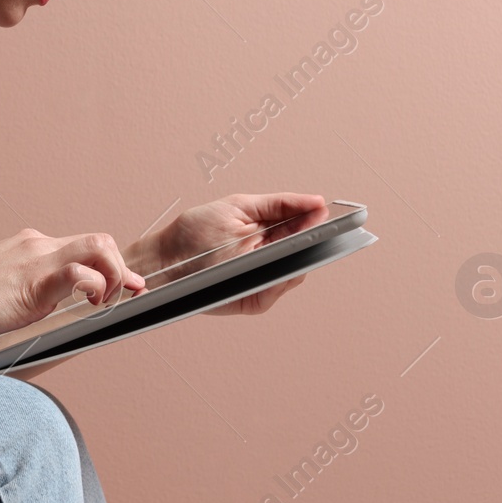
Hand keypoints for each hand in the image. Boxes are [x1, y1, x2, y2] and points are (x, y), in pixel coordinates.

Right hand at [0, 228, 148, 347]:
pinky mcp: (33, 281)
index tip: (126, 286)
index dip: (111, 265)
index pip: (82, 244)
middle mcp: (36, 244)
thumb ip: (26, 292)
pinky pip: (78, 272)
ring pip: (98, 247)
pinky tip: (91, 304)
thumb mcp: (0, 291)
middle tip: (129, 294)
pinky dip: (96, 285)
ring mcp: (35, 259)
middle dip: (122, 268)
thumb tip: (44, 310)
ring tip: (107, 302)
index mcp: (28, 246)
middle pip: (99, 240)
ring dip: (116, 275)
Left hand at [134, 192, 325, 316]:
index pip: (306, 230)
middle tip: (327, 227)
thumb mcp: (240, 207)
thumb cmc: (196, 231)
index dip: (323, 224)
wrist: (164, 257)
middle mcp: (271, 261)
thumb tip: (318, 202)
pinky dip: (281, 278)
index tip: (336, 214)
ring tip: (309, 241)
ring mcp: (263, 282)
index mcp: (271, 236)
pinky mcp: (253, 300)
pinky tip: (283, 264)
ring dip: (302, 258)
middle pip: (307, 253)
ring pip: (296, 272)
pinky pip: (276, 290)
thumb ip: (280, 204)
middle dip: (317, 240)